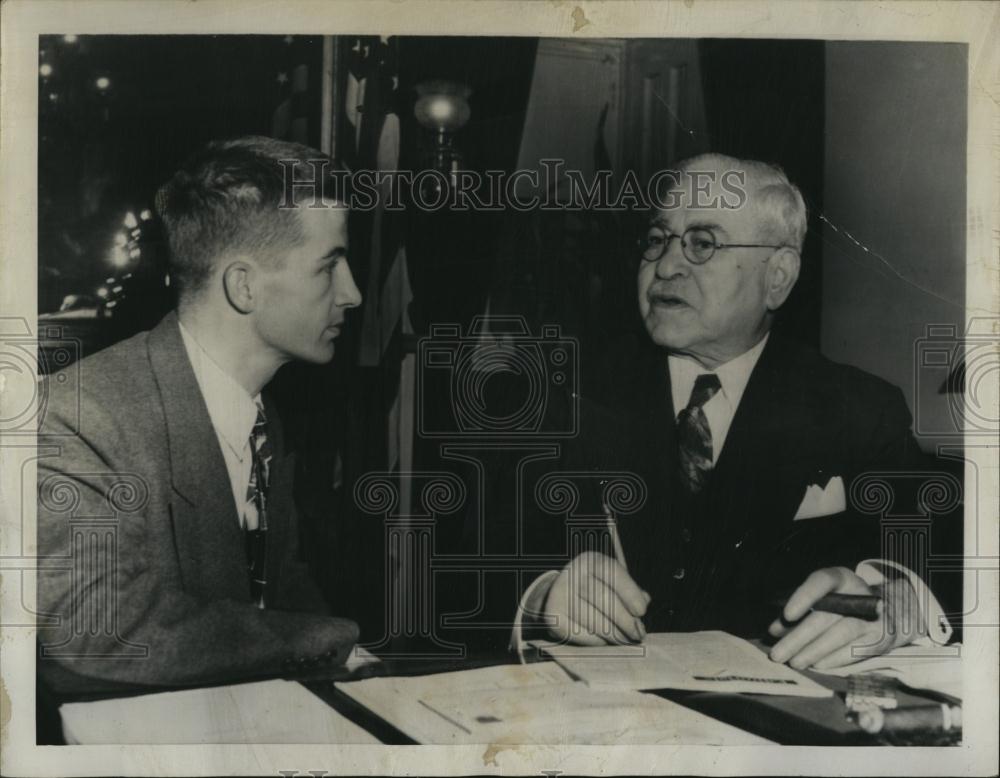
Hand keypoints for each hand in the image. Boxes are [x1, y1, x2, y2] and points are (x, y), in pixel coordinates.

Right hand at [543, 551, 650, 645]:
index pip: (611, 572)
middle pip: (603, 599)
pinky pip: (581, 634)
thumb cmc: (596, 588)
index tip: (641, 611)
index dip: (629, 592)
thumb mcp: (613, 581)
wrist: (559, 596)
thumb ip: (631, 589)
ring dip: (615, 635)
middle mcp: (572, 573)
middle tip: (638, 634)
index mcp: (590, 560)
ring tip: (626, 640)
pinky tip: (606, 640)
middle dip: (625, 620)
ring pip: (593, 619)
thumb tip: (644, 601)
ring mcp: (560, 594)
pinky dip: (598, 641)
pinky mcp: (553, 617)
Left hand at [768, 566, 923, 670]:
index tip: (787, 615)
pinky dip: (832, 659)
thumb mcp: (823, 598)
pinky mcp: (880, 638)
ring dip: (813, 650)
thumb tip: (775, 630)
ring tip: (794, 662)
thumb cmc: (843, 603)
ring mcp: (872, 617)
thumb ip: (798, 610)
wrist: (888, 613)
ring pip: (841, 633)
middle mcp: (859, 594)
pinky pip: (854, 650)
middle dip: (798, 637)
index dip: (804, 596)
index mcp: (842, 578)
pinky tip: (815, 665)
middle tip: (777, 654)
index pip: (822, 580)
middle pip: (827, 615)